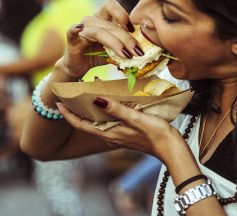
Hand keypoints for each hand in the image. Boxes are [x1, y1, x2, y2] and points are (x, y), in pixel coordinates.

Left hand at [56, 98, 183, 161]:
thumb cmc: (155, 133)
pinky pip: (110, 121)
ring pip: (99, 122)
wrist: (170, 147)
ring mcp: (119, 134)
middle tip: (71, 96)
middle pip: (88, 123)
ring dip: (91, 110)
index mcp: (110, 133)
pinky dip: (104, 111)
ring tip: (87, 96)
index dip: (68, 115)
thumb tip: (96, 100)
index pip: (82, 124)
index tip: (58, 103)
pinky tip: (110, 103)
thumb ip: (116, 110)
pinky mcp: (127, 132)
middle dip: (77, 111)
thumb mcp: (136, 119)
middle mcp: (111, 135)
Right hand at [57, 0, 140, 79]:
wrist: (78, 66)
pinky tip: (78, 28)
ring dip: (115, 43)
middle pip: (112, 25)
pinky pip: (72, 32)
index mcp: (102, 18)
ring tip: (127, 55)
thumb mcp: (115, 50)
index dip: (123, 15)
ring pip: (100, 31)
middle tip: (138, 52)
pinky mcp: (72, 40)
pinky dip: (74, 29)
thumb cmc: (97, 55)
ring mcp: (82, 29)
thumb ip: (126, 47)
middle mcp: (92, 20)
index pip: (112, 6)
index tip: (134, 30)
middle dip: (127, 39)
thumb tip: (143, 51)